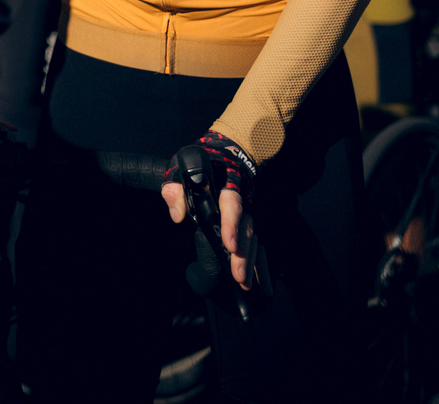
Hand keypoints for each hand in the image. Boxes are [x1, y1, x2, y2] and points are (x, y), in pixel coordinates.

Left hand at [162, 130, 257, 289]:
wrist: (223, 155)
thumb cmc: (198, 164)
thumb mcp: (181, 168)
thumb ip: (176, 189)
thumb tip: (177, 215)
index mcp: (225, 184)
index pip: (231, 203)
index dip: (231, 224)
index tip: (229, 245)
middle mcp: (241, 199)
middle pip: (245, 226)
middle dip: (243, 253)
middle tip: (238, 276)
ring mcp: (246, 212)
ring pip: (252, 238)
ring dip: (251, 261)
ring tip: (245, 283)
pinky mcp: (247, 224)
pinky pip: (256, 244)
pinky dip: (261, 264)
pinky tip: (262, 283)